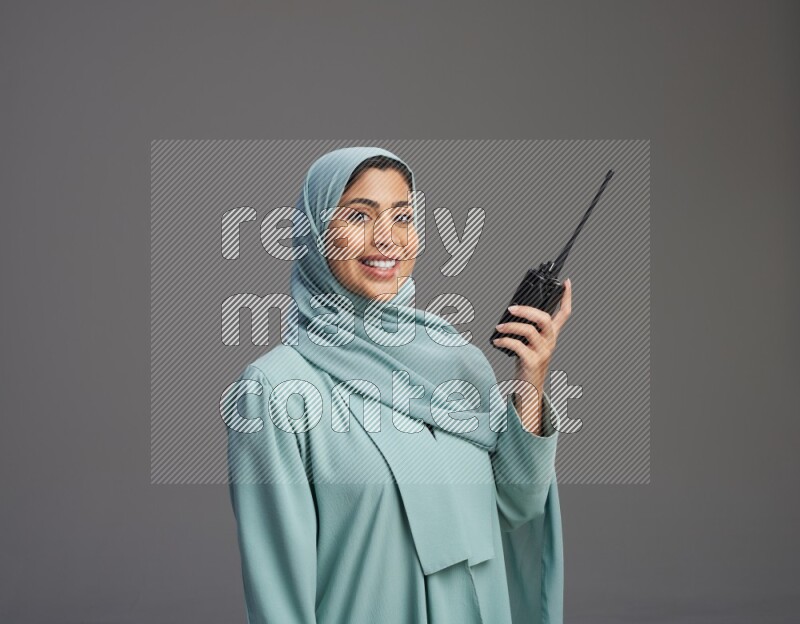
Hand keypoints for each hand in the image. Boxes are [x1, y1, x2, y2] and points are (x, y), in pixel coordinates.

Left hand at [492, 278, 572, 431]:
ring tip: (499, 327)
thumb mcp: (530, 343)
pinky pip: (518, 346)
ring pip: (530, 331)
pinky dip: (505, 341)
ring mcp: (543, 352)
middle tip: (511, 308)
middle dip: (528, 310)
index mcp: (552, 335)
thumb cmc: (527, 362)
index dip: (566, 297)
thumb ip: (527, 328)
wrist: (528, 389)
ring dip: (511, 326)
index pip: (564, 314)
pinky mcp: (532, 362)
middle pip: (546, 319)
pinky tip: (496, 340)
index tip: (566, 282)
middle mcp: (550, 342)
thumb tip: (512, 312)